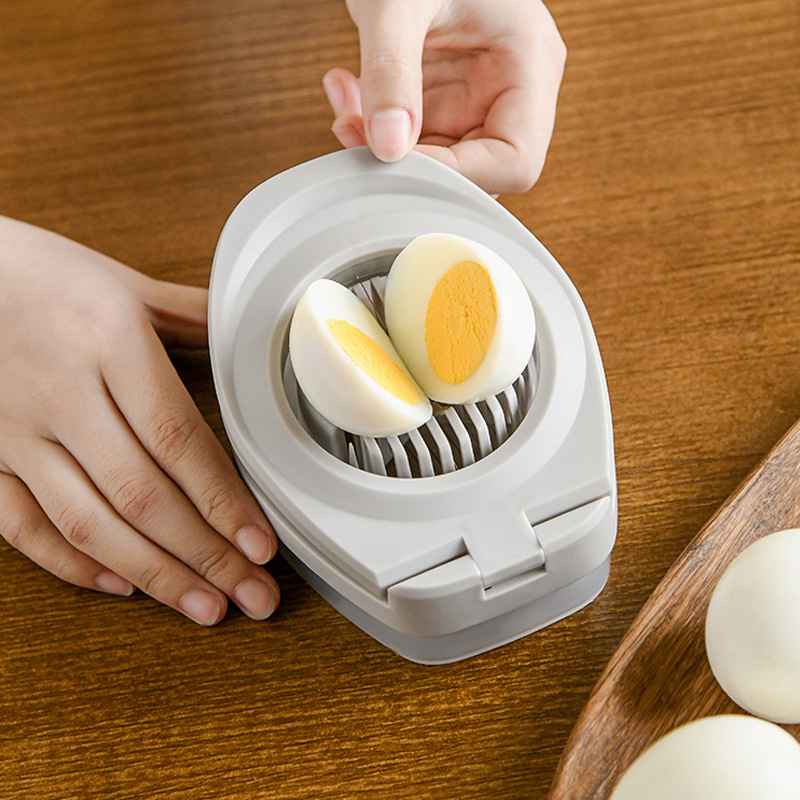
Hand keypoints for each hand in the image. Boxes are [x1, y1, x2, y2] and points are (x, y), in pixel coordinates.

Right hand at [0, 216, 278, 624]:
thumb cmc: (35, 273)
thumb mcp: (120, 281)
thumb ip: (189, 315)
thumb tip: (248, 337)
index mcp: (108, 343)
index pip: (179, 440)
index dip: (224, 501)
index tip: (261, 545)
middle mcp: (61, 394)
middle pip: (143, 495)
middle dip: (205, 555)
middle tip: (254, 596)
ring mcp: (12, 431)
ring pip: (88, 522)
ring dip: (153, 575)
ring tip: (205, 607)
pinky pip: (21, 526)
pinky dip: (72, 563)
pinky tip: (121, 585)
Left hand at [323, 0, 566, 194]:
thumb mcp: (399, 2)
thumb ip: (391, 71)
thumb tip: (387, 147)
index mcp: (530, 66)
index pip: (514, 161)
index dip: (458, 177)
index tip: (399, 163)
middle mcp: (508, 89)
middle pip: (473, 171)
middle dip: (409, 165)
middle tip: (357, 135)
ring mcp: (474, 96)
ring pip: (435, 163)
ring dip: (382, 149)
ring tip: (345, 105)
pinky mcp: (441, 98)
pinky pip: (410, 139)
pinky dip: (372, 128)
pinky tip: (346, 92)